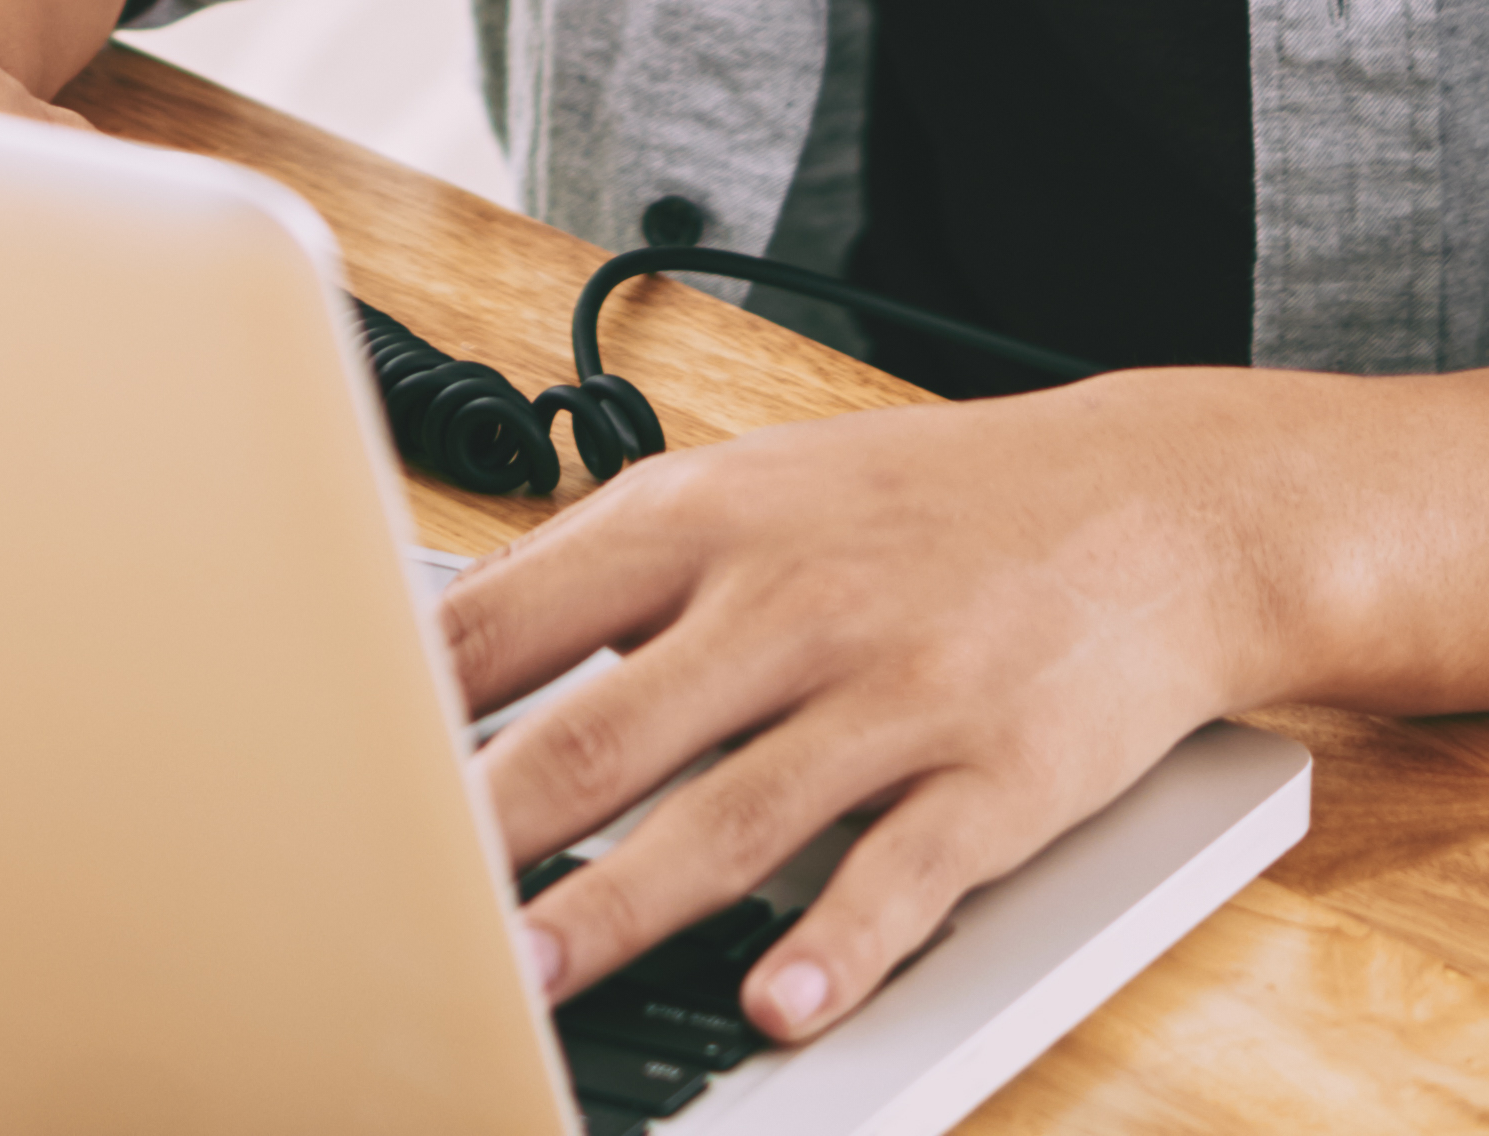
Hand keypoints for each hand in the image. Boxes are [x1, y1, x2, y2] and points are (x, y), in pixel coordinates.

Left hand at [436, 378, 1305, 1049]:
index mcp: (705, 520)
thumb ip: (612, 569)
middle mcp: (789, 600)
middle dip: (486, 830)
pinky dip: (835, 942)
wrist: (1158, 503)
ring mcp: (894, 693)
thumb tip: (451, 643)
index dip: (410, 705)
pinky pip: (901, 872)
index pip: (517, 614)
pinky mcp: (997, 776)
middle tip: (395, 906)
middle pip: (603, 731)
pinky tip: (777, 999)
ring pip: (730, 815)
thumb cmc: (929, 507)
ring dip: (618, 907)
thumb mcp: (757, 489)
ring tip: (527, 976)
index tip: (330, 776)